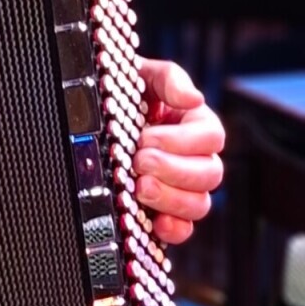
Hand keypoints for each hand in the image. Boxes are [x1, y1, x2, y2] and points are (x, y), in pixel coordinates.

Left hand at [133, 56, 225, 243]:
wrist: (94, 111)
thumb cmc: (123, 92)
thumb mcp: (143, 75)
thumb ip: (168, 79)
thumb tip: (193, 98)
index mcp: (196, 125)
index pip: (211, 138)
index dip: (181, 141)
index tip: (145, 138)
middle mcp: (195, 158)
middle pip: (210, 174)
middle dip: (173, 170)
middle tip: (139, 162)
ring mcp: (182, 187)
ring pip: (199, 204)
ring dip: (171, 198)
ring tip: (139, 187)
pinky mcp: (164, 210)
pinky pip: (183, 229)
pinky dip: (173, 229)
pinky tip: (156, 223)